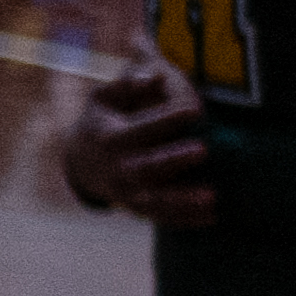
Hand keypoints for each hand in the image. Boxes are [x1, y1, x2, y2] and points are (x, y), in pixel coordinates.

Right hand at [62, 54, 218, 225]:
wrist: (82, 161)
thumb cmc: (103, 119)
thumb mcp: (104, 97)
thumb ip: (128, 83)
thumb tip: (155, 75)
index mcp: (110, 138)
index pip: (141, 129)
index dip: (166, 119)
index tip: (195, 108)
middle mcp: (117, 169)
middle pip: (146, 168)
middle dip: (174, 160)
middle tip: (204, 149)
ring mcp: (126, 193)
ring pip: (154, 201)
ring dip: (182, 201)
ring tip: (212, 197)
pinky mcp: (136, 209)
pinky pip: (162, 217)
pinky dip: (186, 220)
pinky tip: (213, 217)